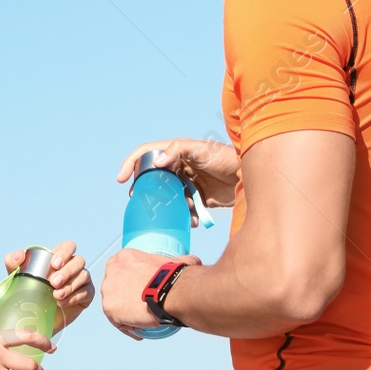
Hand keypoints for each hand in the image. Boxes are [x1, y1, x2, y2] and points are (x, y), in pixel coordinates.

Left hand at [4, 240, 93, 332]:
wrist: (34, 317)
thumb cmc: (27, 292)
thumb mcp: (16, 276)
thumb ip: (13, 261)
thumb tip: (20, 255)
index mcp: (59, 257)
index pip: (68, 246)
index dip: (64, 252)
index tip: (54, 264)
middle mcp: (73, 266)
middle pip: (78, 261)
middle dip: (67, 271)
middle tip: (53, 282)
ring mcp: (82, 280)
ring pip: (84, 275)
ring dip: (70, 285)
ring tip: (56, 296)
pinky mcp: (87, 295)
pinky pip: (86, 292)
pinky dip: (74, 297)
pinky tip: (62, 303)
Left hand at [100, 248, 202, 339]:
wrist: (171, 293)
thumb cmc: (174, 278)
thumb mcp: (176, 262)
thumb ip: (179, 260)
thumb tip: (194, 261)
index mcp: (124, 257)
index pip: (120, 270)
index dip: (128, 282)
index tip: (138, 291)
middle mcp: (112, 271)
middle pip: (115, 288)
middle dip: (126, 298)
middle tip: (141, 306)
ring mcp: (108, 290)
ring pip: (115, 305)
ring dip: (126, 313)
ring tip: (142, 320)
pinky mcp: (109, 308)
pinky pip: (117, 321)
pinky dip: (128, 326)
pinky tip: (139, 329)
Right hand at [116, 137, 240, 223]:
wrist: (249, 176)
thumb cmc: (226, 157)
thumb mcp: (201, 150)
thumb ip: (178, 150)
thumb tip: (157, 162)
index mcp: (176, 152)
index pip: (146, 154)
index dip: (131, 164)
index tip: (121, 179)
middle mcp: (179, 167)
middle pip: (153, 177)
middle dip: (145, 189)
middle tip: (139, 199)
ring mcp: (188, 183)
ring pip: (168, 196)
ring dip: (167, 205)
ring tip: (172, 211)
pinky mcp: (199, 198)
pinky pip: (184, 209)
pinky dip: (184, 216)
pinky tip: (190, 219)